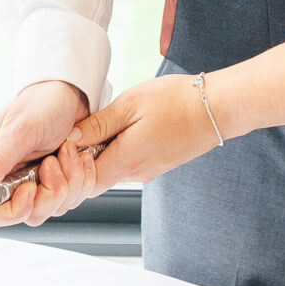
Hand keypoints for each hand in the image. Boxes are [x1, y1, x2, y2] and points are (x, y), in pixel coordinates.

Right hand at [0, 79, 89, 227]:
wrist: (70, 93)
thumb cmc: (41, 104)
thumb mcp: (19, 130)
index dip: (15, 209)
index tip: (31, 188)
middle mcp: (14, 181)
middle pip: (29, 215)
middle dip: (50, 193)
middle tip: (53, 162)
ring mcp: (38, 183)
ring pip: (54, 208)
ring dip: (70, 181)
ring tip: (67, 150)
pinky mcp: (59, 182)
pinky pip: (73, 198)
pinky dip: (82, 179)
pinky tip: (80, 156)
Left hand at [68, 75, 219, 191]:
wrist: (217, 108)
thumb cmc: (176, 101)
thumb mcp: (130, 104)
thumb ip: (99, 124)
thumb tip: (71, 137)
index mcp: (127, 161)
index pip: (86, 183)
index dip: (70, 168)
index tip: (67, 142)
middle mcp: (137, 173)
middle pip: (97, 179)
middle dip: (83, 161)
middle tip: (82, 131)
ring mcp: (149, 171)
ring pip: (112, 170)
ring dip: (102, 153)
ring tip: (105, 124)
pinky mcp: (157, 164)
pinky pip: (128, 164)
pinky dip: (118, 150)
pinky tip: (123, 128)